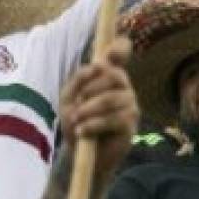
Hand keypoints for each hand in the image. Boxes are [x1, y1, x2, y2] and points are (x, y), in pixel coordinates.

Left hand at [59, 37, 138, 186]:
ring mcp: (130, 105)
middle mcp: (123, 87)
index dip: (120, 46)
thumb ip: (79, 79)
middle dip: (91, 88)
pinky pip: (115, 119)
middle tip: (76, 104)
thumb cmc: (76, 120)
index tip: (111, 51)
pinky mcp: (130, 125)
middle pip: (115, 75)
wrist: (79, 151)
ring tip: (76, 121)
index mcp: (108, 75)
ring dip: (89, 110)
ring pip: (112, 99)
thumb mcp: (69, 97)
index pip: (121, 53)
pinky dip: (94, 124)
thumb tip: (96, 66)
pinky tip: (83, 132)